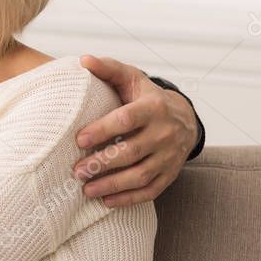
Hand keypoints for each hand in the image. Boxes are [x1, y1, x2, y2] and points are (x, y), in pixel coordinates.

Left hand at [74, 55, 197, 207]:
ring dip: (113, 185)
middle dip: (103, 163)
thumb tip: (83, 60)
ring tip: (86, 189)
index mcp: (153, 107)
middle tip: (77, 170)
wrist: (183, 117)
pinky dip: (129, 198)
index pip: (126, 120)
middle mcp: (165, 133)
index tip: (78, 139)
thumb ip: (108, 69)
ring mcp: (169, 156)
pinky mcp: (170, 174)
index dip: (102, 130)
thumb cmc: (146, 97)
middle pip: (132, 151)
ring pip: (141, 175)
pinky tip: (106, 201)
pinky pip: (151, 191)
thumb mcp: (130, 78)